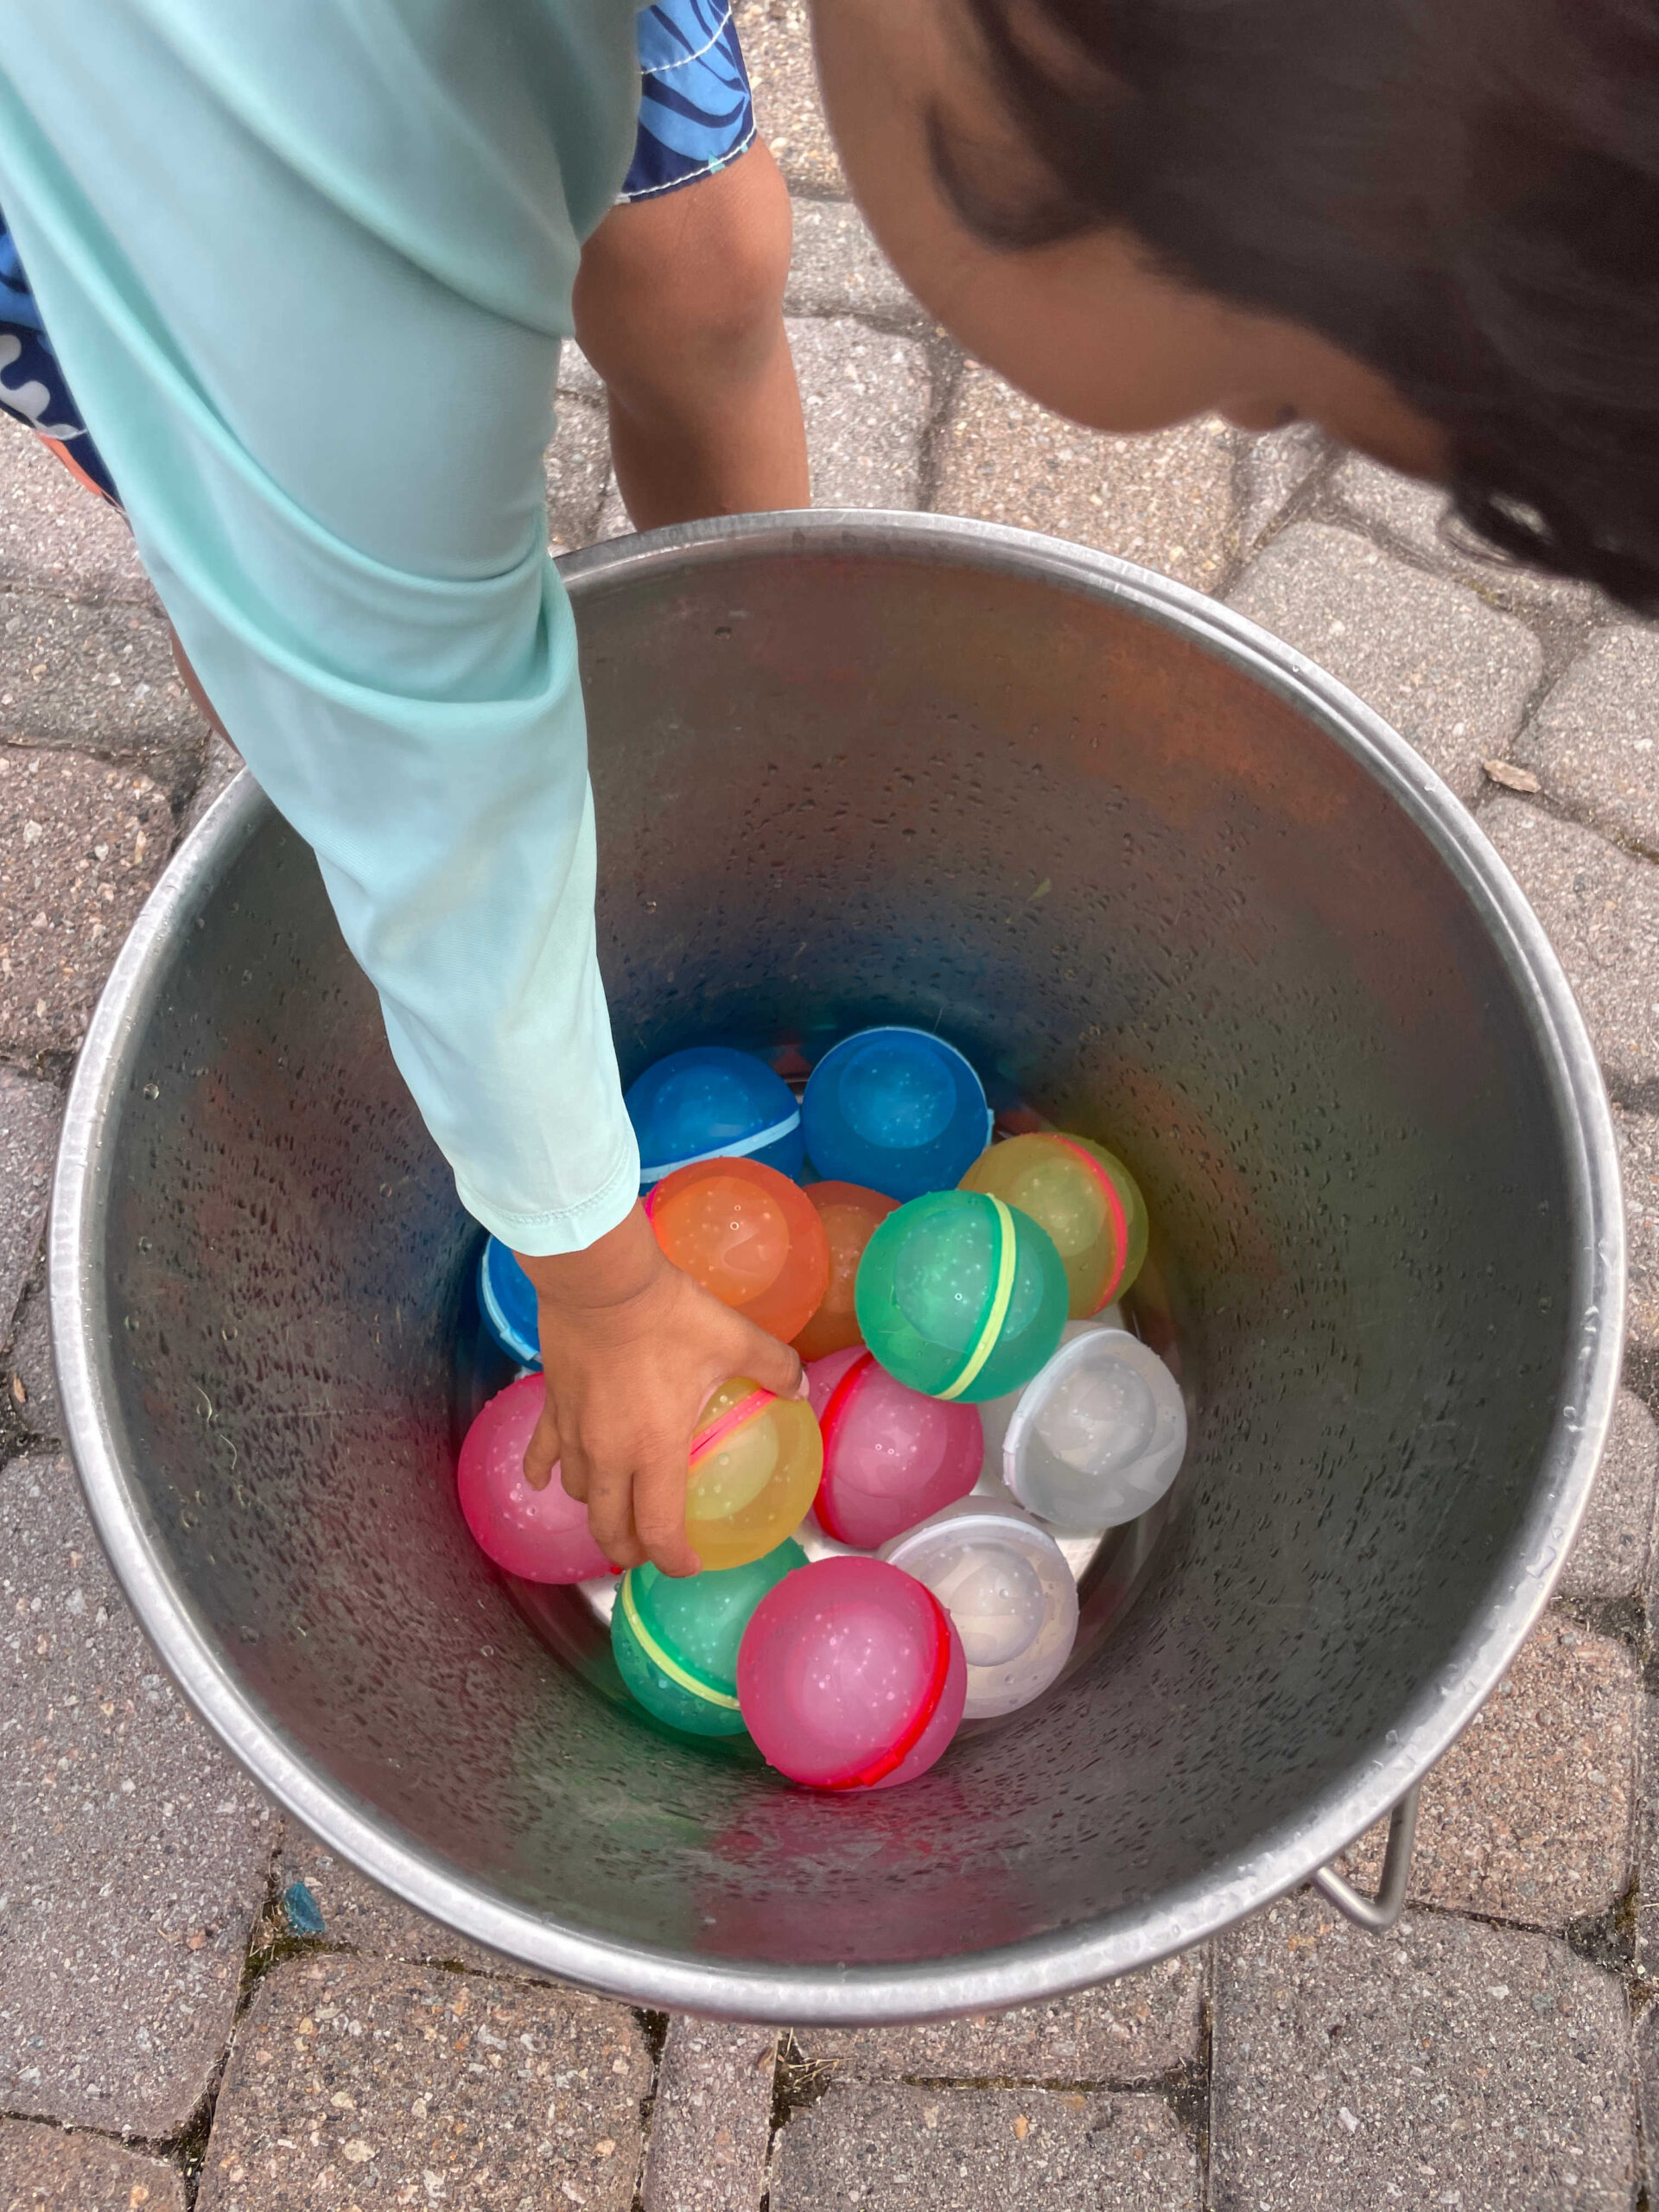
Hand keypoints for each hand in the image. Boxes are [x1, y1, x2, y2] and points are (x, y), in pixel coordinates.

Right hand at [515, 1203, 804, 1576]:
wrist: (602, 1280)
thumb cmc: (668, 1316)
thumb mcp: (734, 1339)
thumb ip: (775, 1367)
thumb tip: (800, 1388)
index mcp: (653, 1451)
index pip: (658, 1530)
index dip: (672, 1559)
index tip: (688, 1565)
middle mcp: (607, 1454)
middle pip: (608, 1526)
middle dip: (627, 1550)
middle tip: (646, 1552)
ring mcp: (574, 1432)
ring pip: (578, 1491)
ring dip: (596, 1510)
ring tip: (613, 1511)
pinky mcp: (552, 1404)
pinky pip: (541, 1451)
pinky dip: (542, 1472)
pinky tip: (542, 1482)